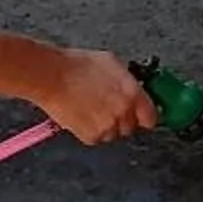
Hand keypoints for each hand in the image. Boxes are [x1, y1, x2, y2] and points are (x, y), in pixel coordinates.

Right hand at [40, 48, 156, 144]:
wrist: (51, 76)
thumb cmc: (78, 66)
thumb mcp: (112, 63)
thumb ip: (128, 81)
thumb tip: (137, 90)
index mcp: (132, 94)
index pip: (151, 118)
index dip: (144, 116)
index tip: (140, 114)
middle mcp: (123, 113)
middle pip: (131, 127)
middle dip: (123, 119)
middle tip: (107, 106)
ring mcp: (107, 127)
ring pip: (114, 134)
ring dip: (107, 125)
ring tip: (91, 108)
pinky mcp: (91, 136)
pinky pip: (97, 138)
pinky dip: (91, 130)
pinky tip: (82, 114)